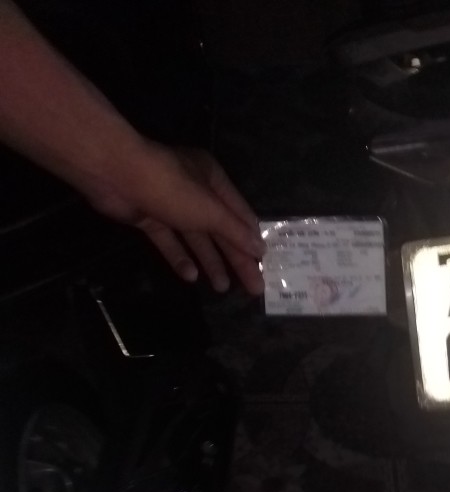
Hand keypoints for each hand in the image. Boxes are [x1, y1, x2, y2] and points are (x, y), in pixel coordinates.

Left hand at [84, 143, 264, 294]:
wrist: (116, 175)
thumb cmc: (171, 188)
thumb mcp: (210, 210)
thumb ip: (235, 232)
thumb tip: (261, 249)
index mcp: (213, 180)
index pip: (240, 215)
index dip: (252, 241)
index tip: (264, 266)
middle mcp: (195, 191)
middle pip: (221, 231)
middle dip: (235, 259)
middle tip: (252, 288)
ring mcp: (171, 205)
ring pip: (196, 238)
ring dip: (210, 262)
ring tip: (223, 288)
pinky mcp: (149, 217)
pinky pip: (170, 241)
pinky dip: (180, 257)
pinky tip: (191, 276)